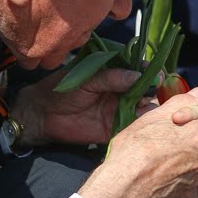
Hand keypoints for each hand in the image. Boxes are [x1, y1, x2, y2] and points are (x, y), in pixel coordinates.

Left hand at [12, 67, 142, 147]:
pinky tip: (142, 121)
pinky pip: (132, 126)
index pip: (136, 69)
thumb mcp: (86, 79)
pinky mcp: (115, 128)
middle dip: (151, 88)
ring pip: (143, 107)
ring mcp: (119, 109)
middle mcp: (120, 91)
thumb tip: (138, 75)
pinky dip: (140, 124)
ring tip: (144, 104)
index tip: (154, 71)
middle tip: (151, 88)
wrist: (43, 115)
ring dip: (148, 106)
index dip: (147, 69)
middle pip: (145, 89)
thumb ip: (111, 78)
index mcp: (113, 74)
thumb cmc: (62, 90)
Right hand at [78, 89, 197, 197]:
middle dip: (196, 145)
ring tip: (162, 159)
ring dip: (187, 161)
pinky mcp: (189, 192)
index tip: (188, 129)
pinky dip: (179, 176)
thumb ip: (182, 103)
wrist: (122, 188)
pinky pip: (190, 181)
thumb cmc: (134, 149)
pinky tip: (161, 173)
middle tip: (174, 143)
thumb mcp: (154, 117)